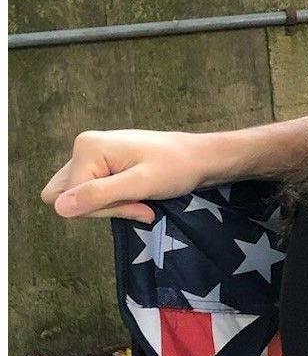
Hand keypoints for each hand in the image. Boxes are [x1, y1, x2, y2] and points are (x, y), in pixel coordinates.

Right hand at [42, 129, 205, 223]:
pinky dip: (115, 200)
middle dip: (101, 207)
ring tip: (141, 199)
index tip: (137, 204)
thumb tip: (59, 208)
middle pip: (67, 194)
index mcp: (87, 148)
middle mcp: (83, 148)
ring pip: (81, 195)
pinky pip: (94, 191)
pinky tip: (138, 197)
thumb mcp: (140, 185)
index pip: (69, 196)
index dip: (102, 208)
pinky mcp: (103, 165)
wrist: (201, 157)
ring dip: (110, 205)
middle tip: (137, 202)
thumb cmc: (176, 168)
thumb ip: (99, 195)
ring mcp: (93, 156)